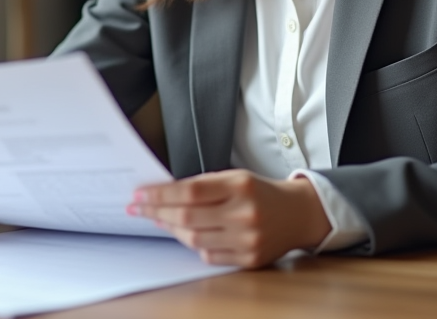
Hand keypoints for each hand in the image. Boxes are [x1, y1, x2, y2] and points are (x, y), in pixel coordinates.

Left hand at [127, 170, 330, 268]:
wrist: (298, 213)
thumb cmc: (261, 192)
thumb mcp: (235, 177)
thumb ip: (203, 186)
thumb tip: (163, 194)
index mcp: (240, 186)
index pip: (189, 191)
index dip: (159, 194)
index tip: (140, 194)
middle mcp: (245, 213)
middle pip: (188, 216)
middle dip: (157, 211)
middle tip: (138, 207)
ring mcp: (248, 239)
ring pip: (194, 238)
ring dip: (170, 228)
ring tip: (158, 219)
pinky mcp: (249, 259)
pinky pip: (209, 255)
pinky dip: (192, 244)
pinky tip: (184, 233)